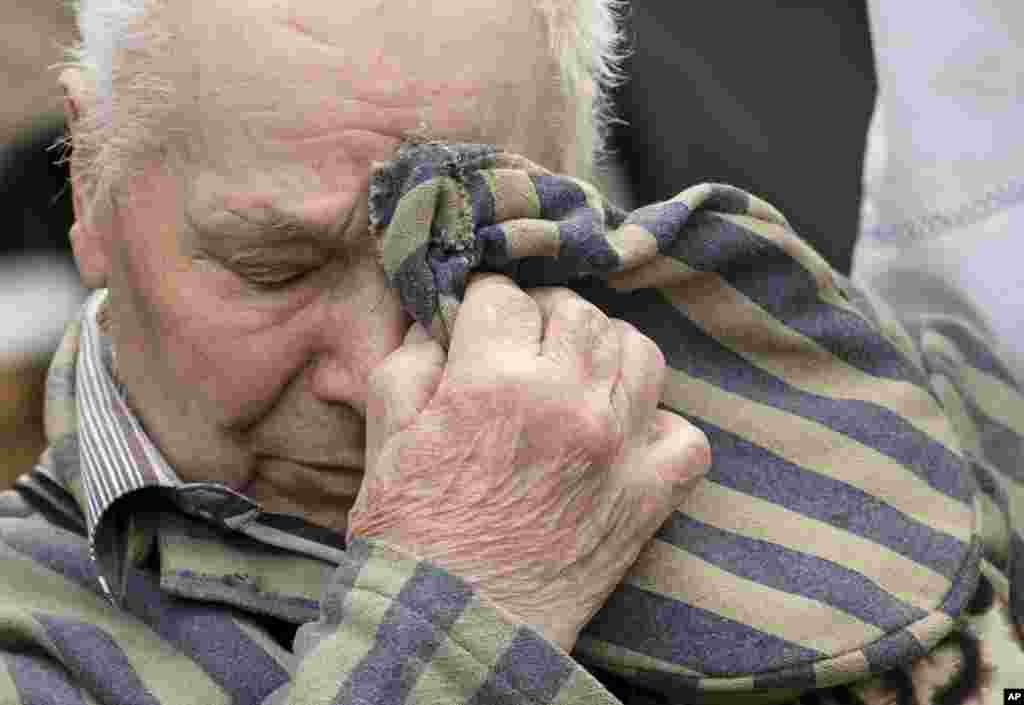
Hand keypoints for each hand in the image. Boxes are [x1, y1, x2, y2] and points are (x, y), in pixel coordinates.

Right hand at [348, 272, 710, 651]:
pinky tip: (623, 433)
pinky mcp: (646, 499)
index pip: (503, 295)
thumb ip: (411, 360)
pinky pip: (684, 436)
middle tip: (523, 341)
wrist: (453, 626)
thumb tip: (442, 322)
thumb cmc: (411, 536)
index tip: (477, 321)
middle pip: (577, 311)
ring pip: (639, 353)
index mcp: (494, 383)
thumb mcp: (385, 438)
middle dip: (544, 313)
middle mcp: (566, 404)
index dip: (482, 302)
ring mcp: (617, 450)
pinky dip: (660, 425)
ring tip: (576, 375)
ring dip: (604, 351)